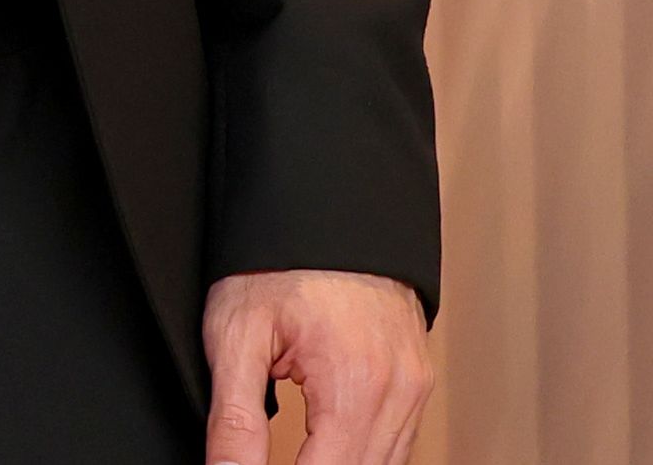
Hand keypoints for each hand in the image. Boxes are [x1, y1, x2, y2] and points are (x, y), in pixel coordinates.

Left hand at [203, 269, 430, 463]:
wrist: (326, 212)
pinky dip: (363, 455)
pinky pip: (397, 443)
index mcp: (355, 383)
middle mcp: (398, 392)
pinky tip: (329, 454)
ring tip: (293, 455)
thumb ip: (234, 418)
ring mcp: (415, 388)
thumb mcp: (236, 336)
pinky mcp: (417, 382)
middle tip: (261, 460)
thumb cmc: (280, 262)